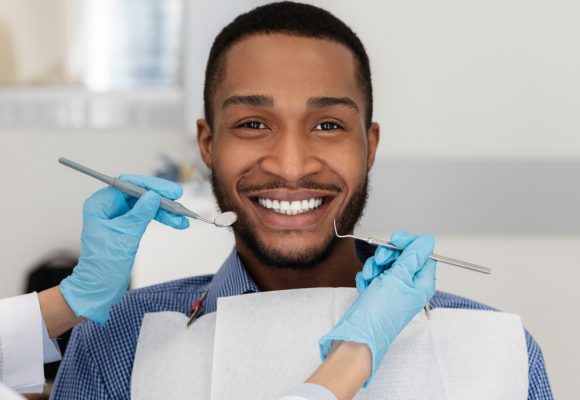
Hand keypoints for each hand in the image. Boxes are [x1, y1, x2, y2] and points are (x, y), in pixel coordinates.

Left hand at [60, 175, 188, 324]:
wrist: (99, 288)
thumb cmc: (104, 265)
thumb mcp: (125, 236)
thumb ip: (140, 213)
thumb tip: (154, 195)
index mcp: (100, 204)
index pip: (128, 184)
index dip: (150, 185)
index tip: (170, 191)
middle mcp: (108, 207)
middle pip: (139, 194)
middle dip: (161, 198)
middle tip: (179, 200)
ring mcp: (118, 217)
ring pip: (146, 206)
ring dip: (165, 211)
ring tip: (182, 218)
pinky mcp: (127, 227)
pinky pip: (147, 217)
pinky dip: (161, 219)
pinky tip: (176, 223)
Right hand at [319, 232, 436, 385]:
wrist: (359, 332)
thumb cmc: (380, 311)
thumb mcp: (398, 277)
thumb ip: (413, 256)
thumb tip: (427, 240)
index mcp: (422, 283)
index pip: (423, 254)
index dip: (409, 244)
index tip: (394, 239)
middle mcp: (410, 286)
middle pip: (403, 257)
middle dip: (387, 256)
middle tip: (379, 260)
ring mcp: (394, 290)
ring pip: (386, 265)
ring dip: (374, 266)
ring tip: (370, 277)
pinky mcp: (379, 292)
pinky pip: (375, 275)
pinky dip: (368, 276)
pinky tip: (365, 285)